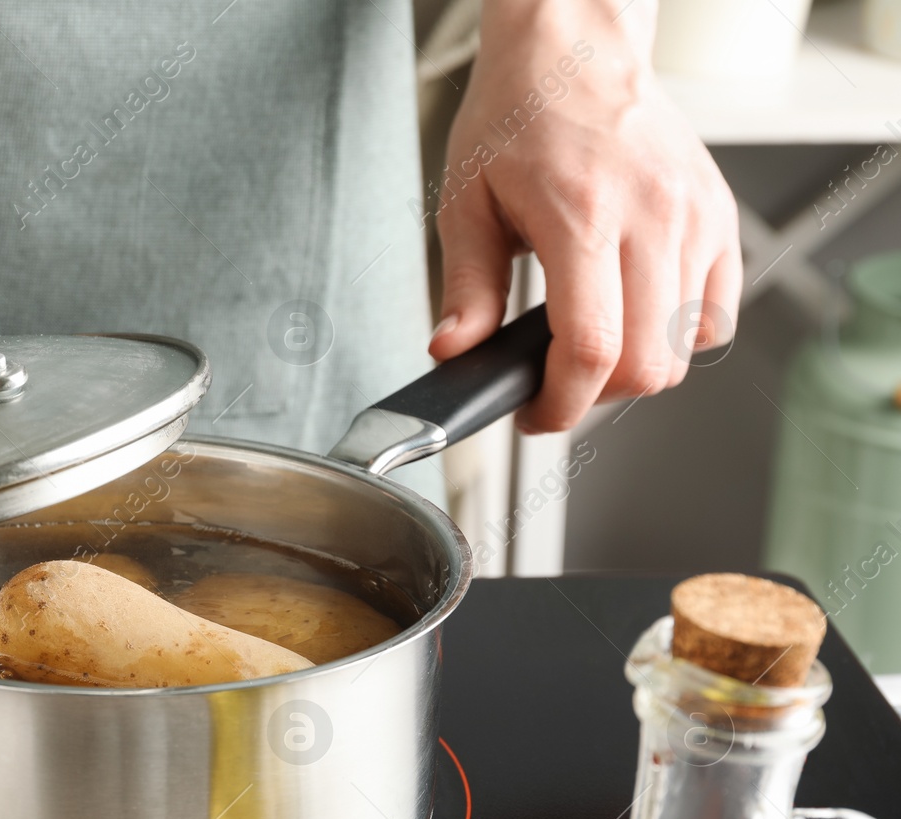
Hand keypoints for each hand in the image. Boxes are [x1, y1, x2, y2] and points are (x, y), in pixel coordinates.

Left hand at [429, 0, 739, 431]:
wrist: (577, 50)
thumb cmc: (520, 114)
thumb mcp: (467, 202)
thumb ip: (466, 287)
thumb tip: (454, 352)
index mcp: (582, 216)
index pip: (592, 349)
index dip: (562, 404)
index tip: (534, 413)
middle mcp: (652, 218)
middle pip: (644, 364)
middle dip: (592, 396)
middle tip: (553, 385)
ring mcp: (695, 218)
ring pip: (682, 351)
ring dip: (633, 371)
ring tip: (588, 346)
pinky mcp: (719, 217)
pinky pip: (715, 315)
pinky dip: (677, 339)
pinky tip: (634, 318)